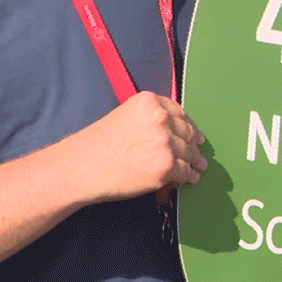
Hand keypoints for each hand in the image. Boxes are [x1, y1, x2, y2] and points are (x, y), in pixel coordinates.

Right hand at [69, 91, 206, 203]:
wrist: (83, 167)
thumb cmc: (98, 144)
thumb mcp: (125, 116)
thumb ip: (150, 118)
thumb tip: (174, 131)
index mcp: (150, 102)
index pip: (179, 113)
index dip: (188, 125)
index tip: (193, 133)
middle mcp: (161, 119)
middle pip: (187, 132)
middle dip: (193, 143)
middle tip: (198, 151)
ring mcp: (165, 143)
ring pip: (189, 153)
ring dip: (194, 161)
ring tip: (198, 166)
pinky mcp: (166, 166)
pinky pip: (185, 172)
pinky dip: (189, 176)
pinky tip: (190, 178)